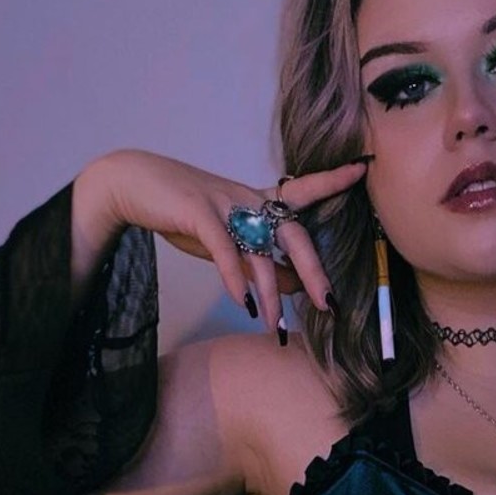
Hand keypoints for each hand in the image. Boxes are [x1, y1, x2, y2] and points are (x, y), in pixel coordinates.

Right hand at [73, 148, 368, 330]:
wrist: (133, 184)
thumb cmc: (183, 213)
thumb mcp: (228, 239)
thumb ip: (260, 259)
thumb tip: (293, 285)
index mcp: (258, 200)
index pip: (303, 190)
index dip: (332, 180)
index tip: (362, 169)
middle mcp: (248, 199)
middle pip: (293, 234)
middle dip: (313, 271)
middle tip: (330, 304)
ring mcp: (224, 204)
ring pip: (258, 253)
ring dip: (268, 294)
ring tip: (274, 326)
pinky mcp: (197, 212)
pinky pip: (223, 249)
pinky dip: (233, 277)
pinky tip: (240, 301)